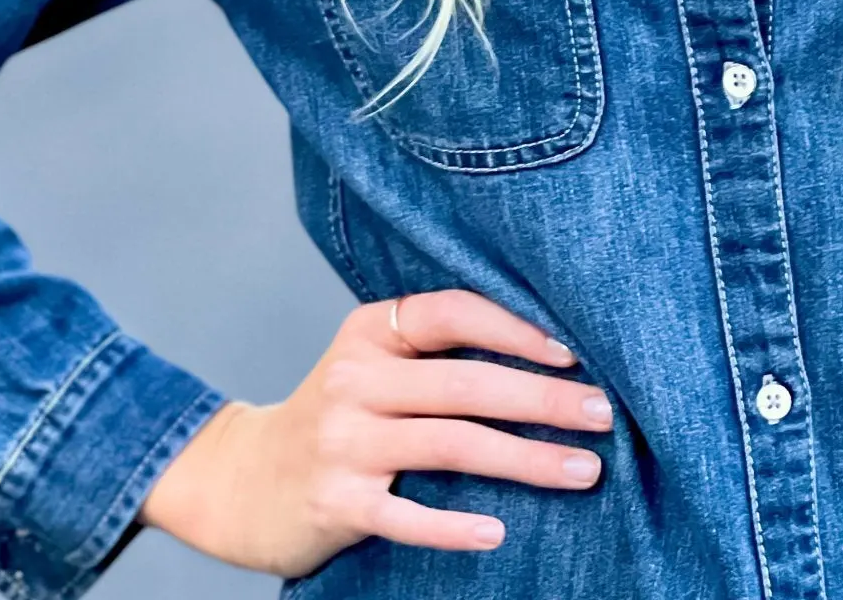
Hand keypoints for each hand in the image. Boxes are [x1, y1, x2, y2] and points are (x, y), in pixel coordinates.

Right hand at [138, 288, 609, 575]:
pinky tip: (498, 530)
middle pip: (467, 383)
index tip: (571, 354)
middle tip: (603, 415)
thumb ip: (435, 351)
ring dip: (527, 460)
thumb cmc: (336, 415)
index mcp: (371, 331)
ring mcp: (344, 442)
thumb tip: (546, 351)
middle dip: (543, 400)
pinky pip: (407, 513)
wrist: (239, 480)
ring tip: (584, 471)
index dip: (516, 329)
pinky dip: (454, 524)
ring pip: (452, 444)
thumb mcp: (372, 364)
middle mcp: (357, 379)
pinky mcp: (336, 502)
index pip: (454, 313)